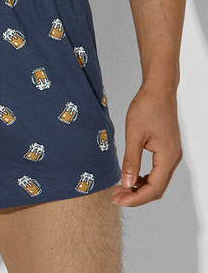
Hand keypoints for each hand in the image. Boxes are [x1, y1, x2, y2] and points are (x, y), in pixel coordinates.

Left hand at [111, 83, 181, 205]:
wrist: (159, 89)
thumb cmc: (147, 107)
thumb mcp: (134, 134)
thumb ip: (131, 160)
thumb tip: (126, 183)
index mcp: (167, 157)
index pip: (154, 188)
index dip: (135, 198)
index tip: (118, 200)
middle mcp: (173, 159)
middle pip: (157, 188)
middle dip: (137, 196)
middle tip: (116, 197)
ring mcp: (172, 154)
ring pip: (158, 181)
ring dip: (140, 187)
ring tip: (121, 188)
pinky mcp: (167, 149)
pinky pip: (158, 171)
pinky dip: (144, 177)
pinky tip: (131, 176)